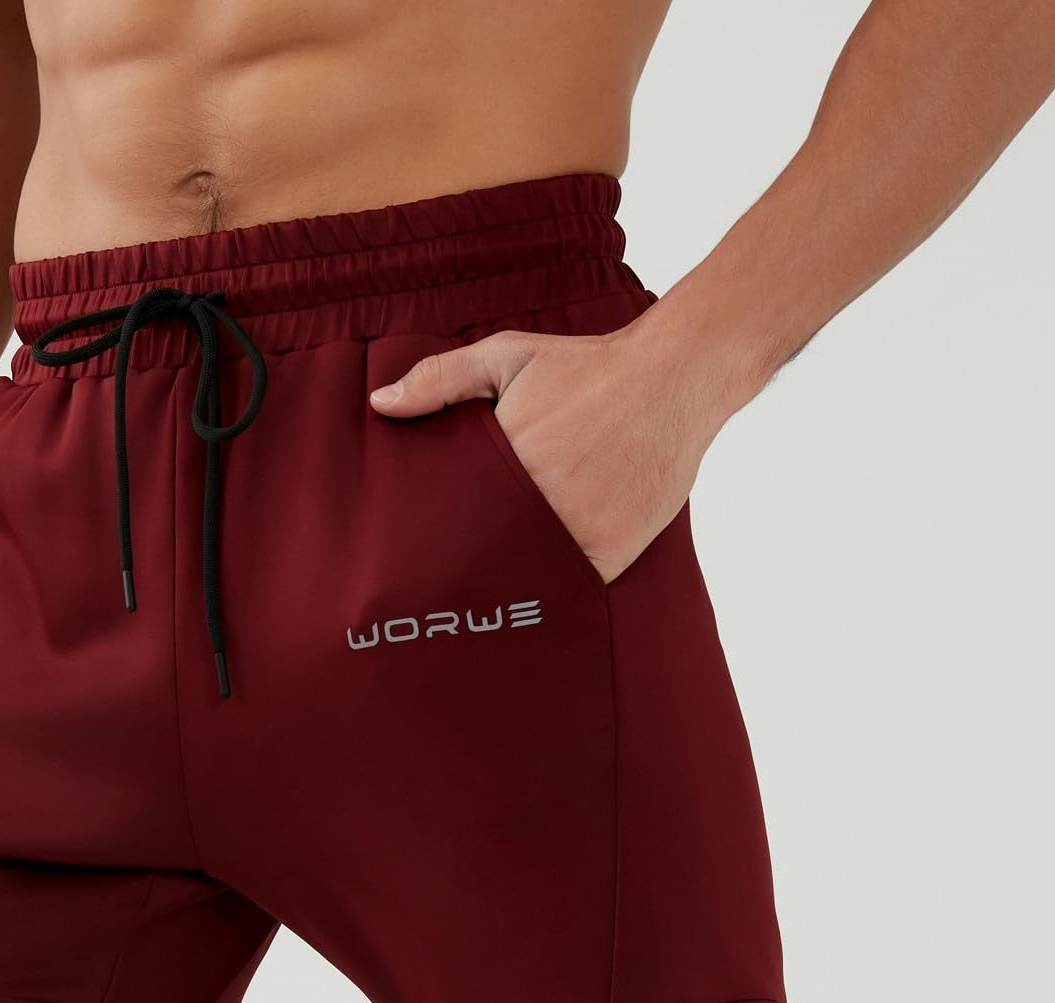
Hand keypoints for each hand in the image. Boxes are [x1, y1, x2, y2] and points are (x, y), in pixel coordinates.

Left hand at [369, 317, 733, 580]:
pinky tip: (534, 589)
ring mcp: (579, 534)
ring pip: (525, 575)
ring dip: (506, 581)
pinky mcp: (611, 554)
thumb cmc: (587, 368)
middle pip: (484, 552)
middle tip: (436, 581)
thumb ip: (440, 379)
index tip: (416, 547)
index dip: (433, 533)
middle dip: (464, 562)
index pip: (452, 516)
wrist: (674, 380)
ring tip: (481, 593)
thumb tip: (380, 403)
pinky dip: (553, 588)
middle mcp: (541, 503)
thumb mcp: (508, 356)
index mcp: (506, 461)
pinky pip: (569, 586)